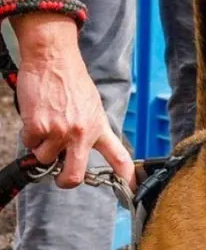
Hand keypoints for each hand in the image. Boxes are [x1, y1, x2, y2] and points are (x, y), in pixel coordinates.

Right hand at [9, 0, 133, 188]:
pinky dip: (29, 136)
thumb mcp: (92, 107)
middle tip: (61, 177)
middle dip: (65, 181)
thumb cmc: (71, 81)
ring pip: (45, 159)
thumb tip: (82, 149)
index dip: (127, 178)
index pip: (120, 158)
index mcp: (99, 128)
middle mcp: (82, 134)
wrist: (54, 60)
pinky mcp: (39, 127)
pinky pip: (30, 145)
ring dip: (42, 148)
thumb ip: (91, 130)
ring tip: (46, 126)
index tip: (131, 189)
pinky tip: (35, 118)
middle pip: (74, 175)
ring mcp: (60, 132)